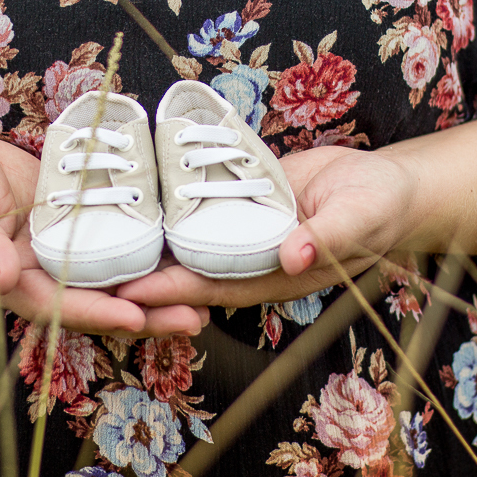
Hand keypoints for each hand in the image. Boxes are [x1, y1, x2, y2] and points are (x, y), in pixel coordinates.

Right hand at [0, 133, 206, 336]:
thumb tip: (5, 277)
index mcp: (9, 280)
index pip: (57, 305)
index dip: (97, 314)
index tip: (137, 318)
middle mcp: (41, 272)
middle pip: (98, 300)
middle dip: (146, 312)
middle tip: (195, 316)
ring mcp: (62, 248)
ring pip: (113, 274)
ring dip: (156, 287)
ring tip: (206, 294)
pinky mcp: (75, 219)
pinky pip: (113, 236)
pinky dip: (145, 246)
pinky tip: (184, 250)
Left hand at [116, 146, 413, 309]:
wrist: (386, 185)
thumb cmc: (379, 206)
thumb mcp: (360, 216)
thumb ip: (328, 237)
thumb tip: (293, 256)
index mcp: (278, 274)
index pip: (215, 286)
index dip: (171, 291)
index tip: (129, 291)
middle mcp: (254, 259)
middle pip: (189, 272)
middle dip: (143, 274)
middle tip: (90, 270)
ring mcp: (246, 233)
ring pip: (189, 243)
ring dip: (149, 244)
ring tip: (97, 237)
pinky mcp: (244, 204)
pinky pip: (203, 209)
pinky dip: (172, 209)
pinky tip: (136, 198)